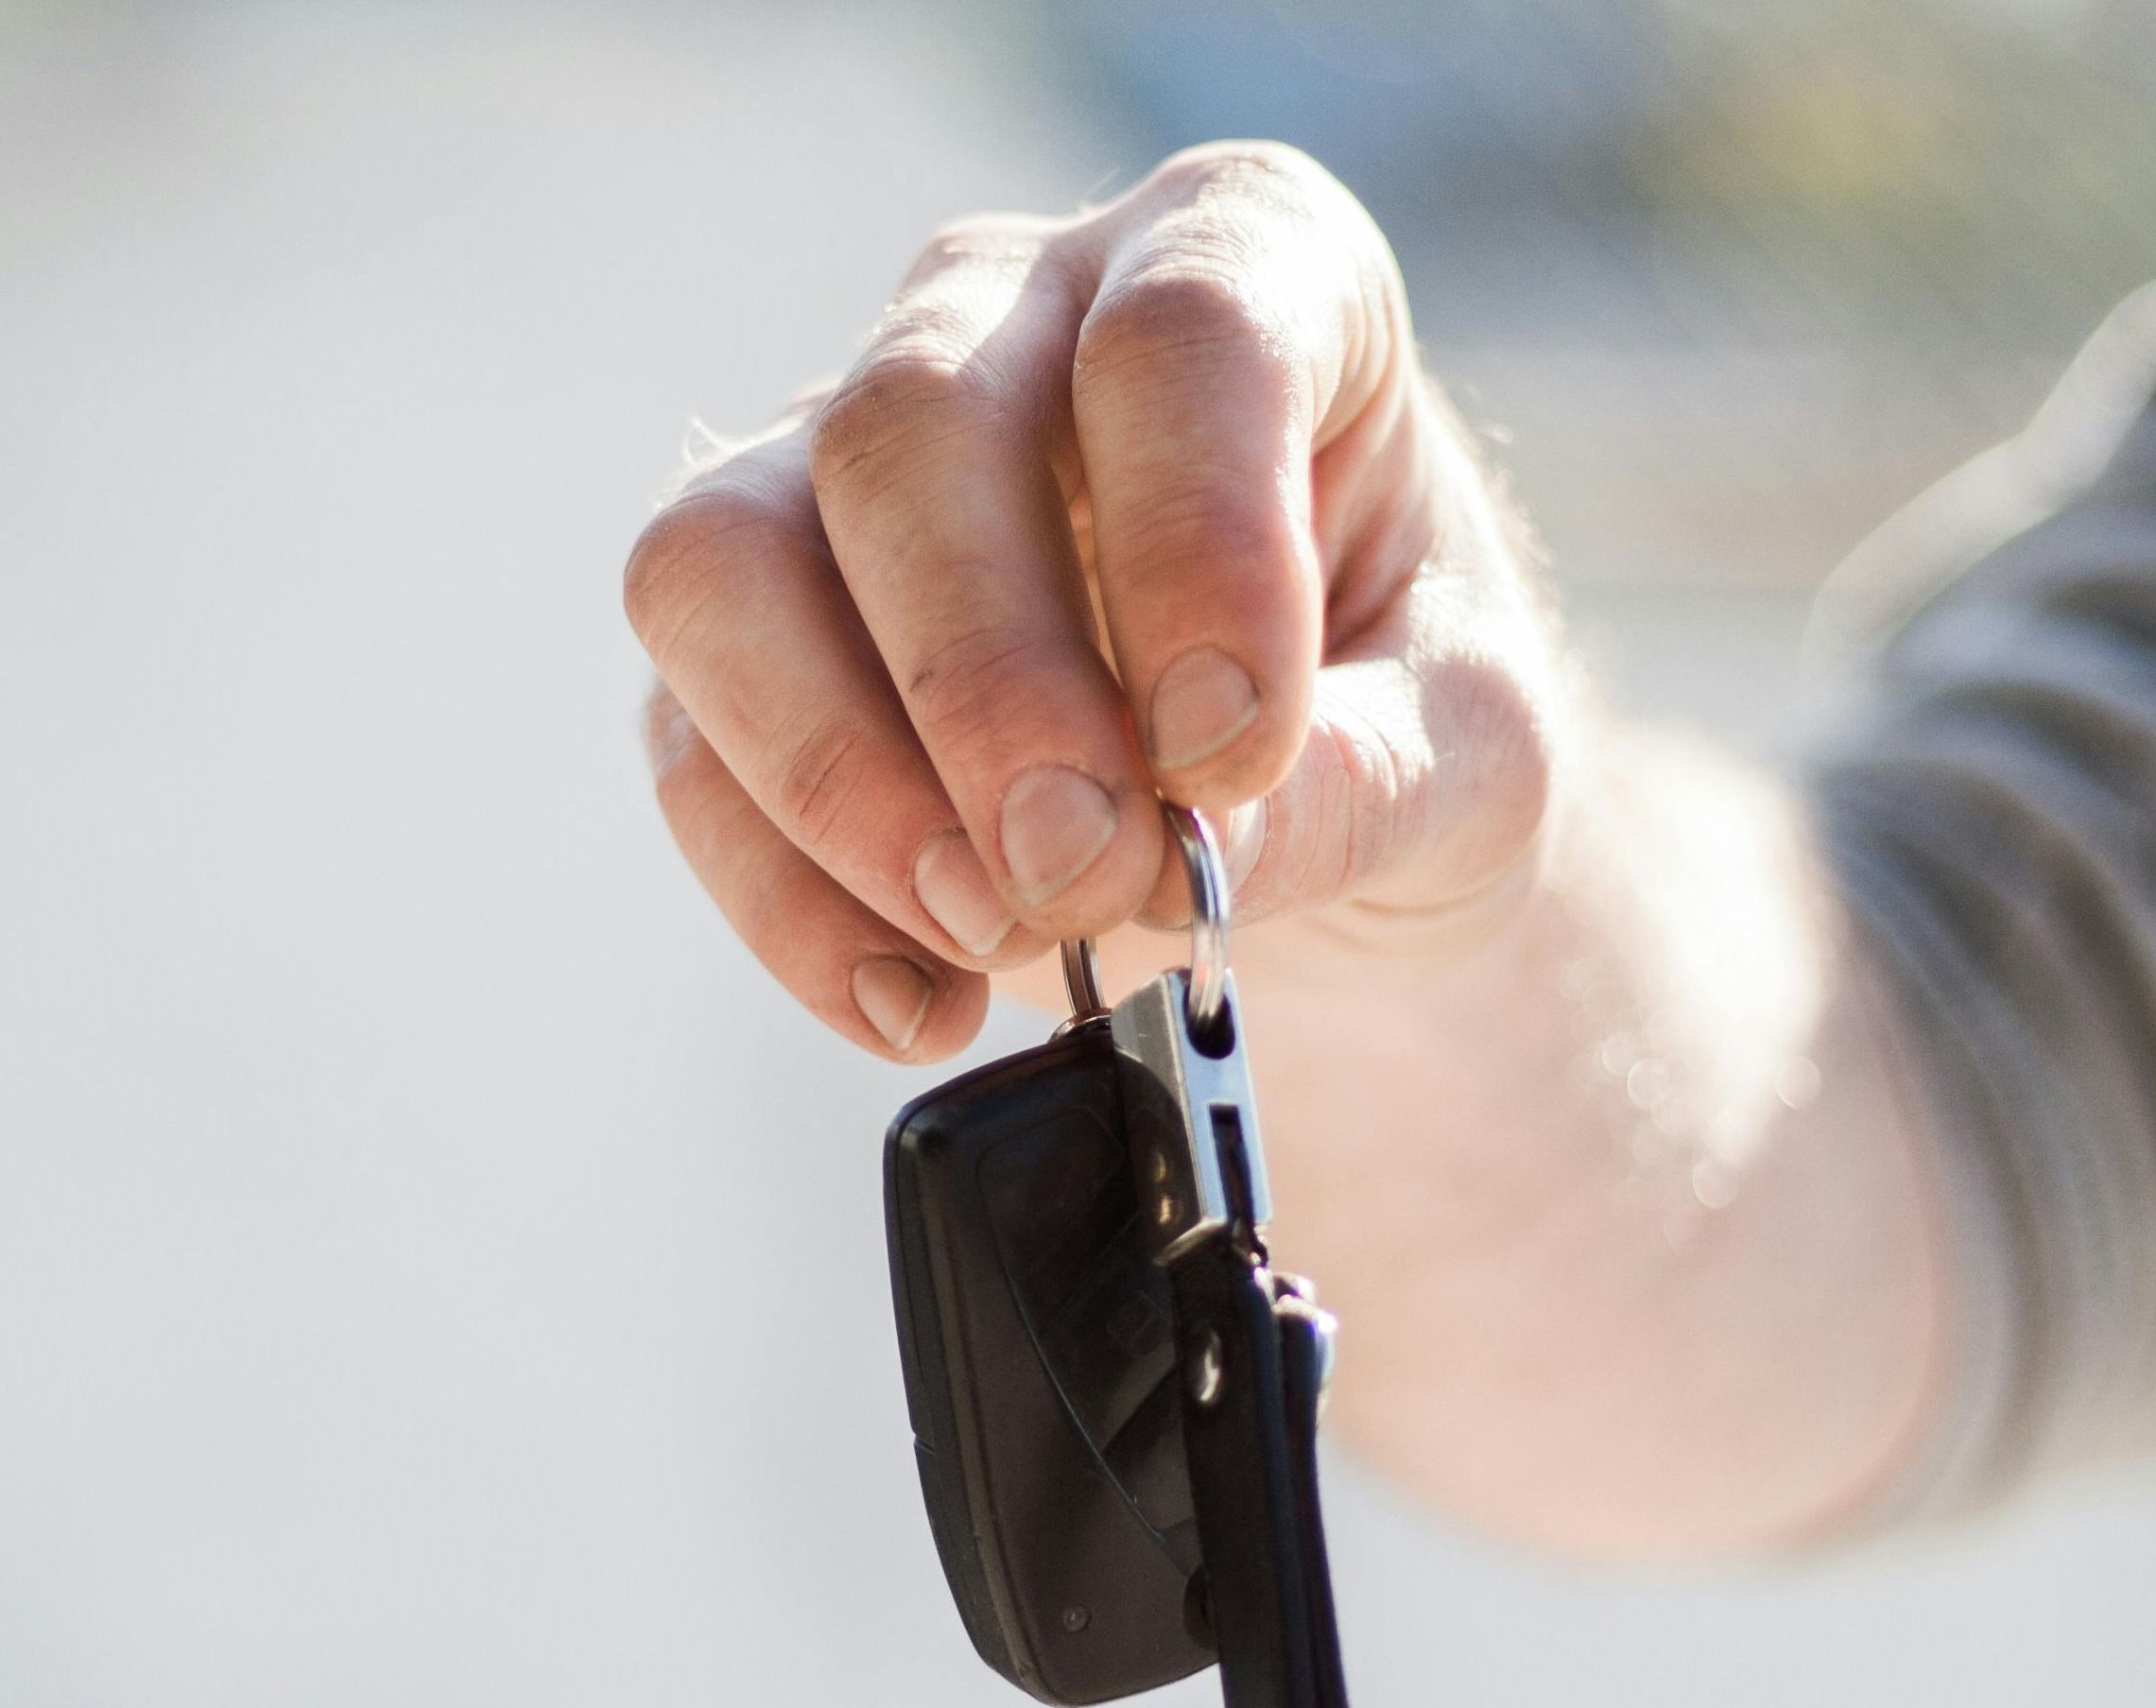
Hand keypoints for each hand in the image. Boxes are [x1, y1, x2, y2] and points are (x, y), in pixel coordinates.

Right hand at [624, 143, 1561, 1057]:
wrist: (1298, 793)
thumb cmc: (1399, 705)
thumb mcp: (1468, 753)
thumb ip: (1361, 784)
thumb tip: (1181, 848)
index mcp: (1238, 260)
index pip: (1177, 335)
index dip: (1196, 545)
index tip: (1236, 754)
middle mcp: (1011, 314)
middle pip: (905, 432)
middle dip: (986, 685)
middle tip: (1085, 875)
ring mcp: (839, 455)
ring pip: (724, 559)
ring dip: (840, 778)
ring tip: (991, 933)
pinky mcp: (744, 627)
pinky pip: (686, 741)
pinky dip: (790, 899)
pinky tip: (923, 999)